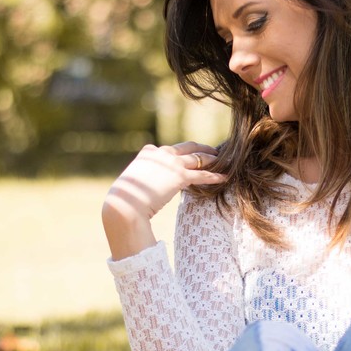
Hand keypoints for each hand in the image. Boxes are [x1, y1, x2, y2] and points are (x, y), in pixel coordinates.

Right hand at [102, 141, 225, 259]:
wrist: (126, 203)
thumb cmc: (126, 197)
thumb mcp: (133, 182)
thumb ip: (143, 178)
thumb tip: (145, 186)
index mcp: (149, 152)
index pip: (169, 149)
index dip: (181, 152)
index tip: (191, 154)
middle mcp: (162, 153)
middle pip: (187, 147)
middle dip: (201, 148)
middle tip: (213, 151)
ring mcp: (172, 163)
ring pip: (198, 158)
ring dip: (212, 158)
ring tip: (223, 160)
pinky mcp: (180, 176)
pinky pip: (202, 175)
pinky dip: (215, 176)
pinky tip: (225, 177)